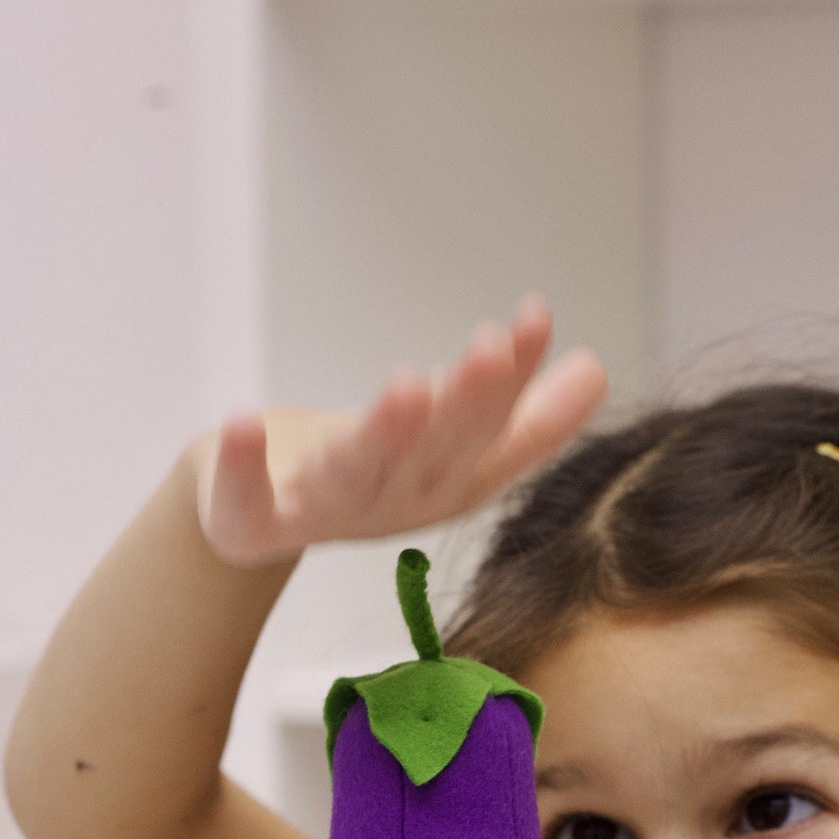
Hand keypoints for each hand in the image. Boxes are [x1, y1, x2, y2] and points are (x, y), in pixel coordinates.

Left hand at [189, 296, 608, 569]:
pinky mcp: (252, 522)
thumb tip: (596, 369)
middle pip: (434, 453)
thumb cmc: (360, 470)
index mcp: (444, 484)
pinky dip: (243, 464)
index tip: (533, 316)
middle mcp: (391, 502)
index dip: (518, 384)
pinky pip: (246, 499)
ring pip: (358, 473)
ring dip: (383, 433)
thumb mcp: (448, 444)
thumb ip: (523, 418)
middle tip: (489, 347)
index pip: (491, 434)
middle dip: (465, 403)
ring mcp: (321, 513)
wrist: (256, 519)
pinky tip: (242, 423)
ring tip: (407, 386)